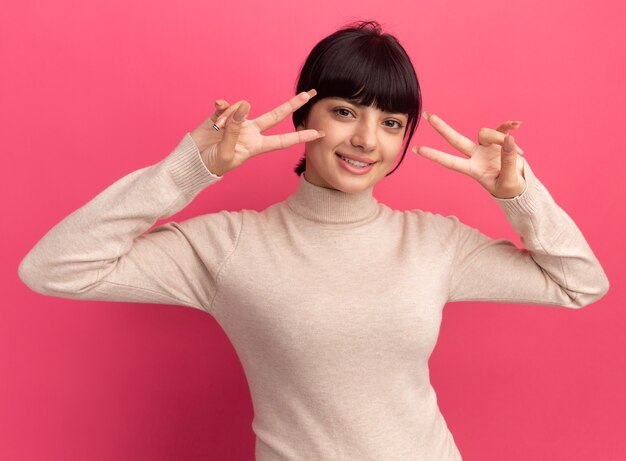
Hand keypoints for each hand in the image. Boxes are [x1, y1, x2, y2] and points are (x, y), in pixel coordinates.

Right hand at [190, 90, 323, 175]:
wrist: (192, 160)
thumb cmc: (212, 164)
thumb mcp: (226, 152)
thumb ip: (235, 129)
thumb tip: (245, 106)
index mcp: (256, 146)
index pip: (283, 140)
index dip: (301, 136)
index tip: (320, 133)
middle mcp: (251, 132)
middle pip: (276, 115)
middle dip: (293, 104)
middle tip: (311, 93)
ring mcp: (238, 122)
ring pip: (243, 108)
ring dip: (230, 116)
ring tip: (218, 129)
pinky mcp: (223, 114)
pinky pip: (226, 105)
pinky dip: (221, 109)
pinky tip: (216, 111)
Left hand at [412, 112, 525, 198]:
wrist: (521, 187)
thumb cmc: (510, 189)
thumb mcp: (508, 180)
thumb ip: (508, 160)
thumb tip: (509, 139)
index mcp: (472, 170)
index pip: (449, 161)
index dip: (433, 155)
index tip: (416, 149)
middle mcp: (475, 156)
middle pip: (455, 139)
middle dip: (441, 128)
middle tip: (426, 115)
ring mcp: (485, 148)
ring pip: (485, 133)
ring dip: (501, 139)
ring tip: (520, 154)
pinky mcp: (498, 142)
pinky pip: (501, 129)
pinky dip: (508, 127)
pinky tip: (517, 125)